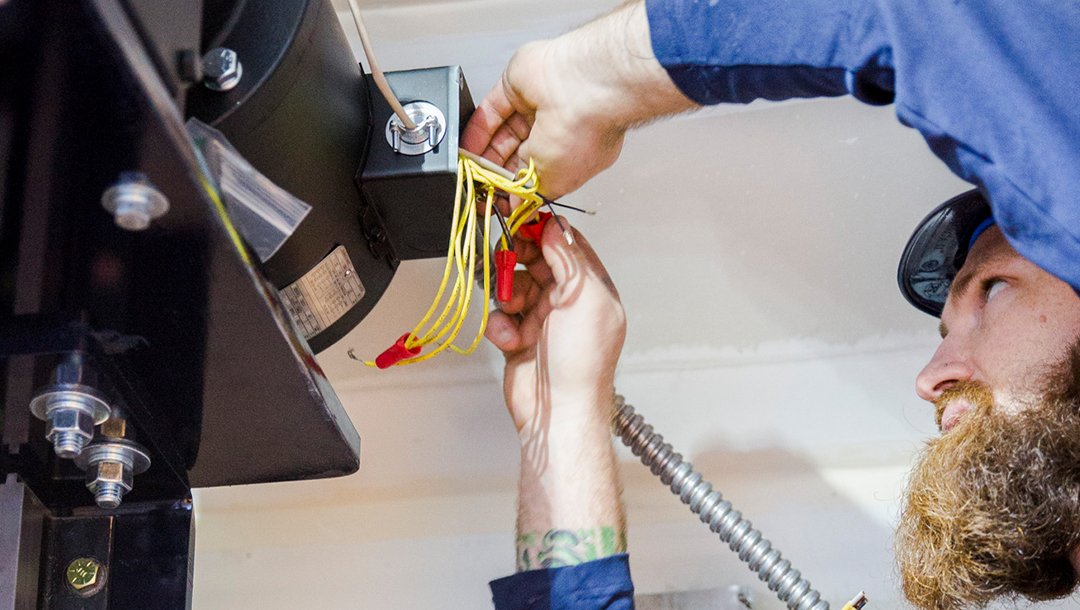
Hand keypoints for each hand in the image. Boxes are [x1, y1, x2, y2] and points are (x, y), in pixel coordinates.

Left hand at [461, 40, 625, 198]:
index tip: (498, 206)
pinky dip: (476, 132)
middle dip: (496, 175)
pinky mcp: (514, 87)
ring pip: (501, 135)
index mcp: (572, 155)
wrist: (583, 86)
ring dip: (483, 155)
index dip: (514, 192)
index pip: (535, 177)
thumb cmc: (584, 131)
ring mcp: (534, 107)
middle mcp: (554, 131)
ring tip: (467, 173)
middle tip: (479, 190)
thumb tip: (519, 209)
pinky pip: (490, 112)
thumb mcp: (556, 180)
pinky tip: (465, 149)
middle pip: (515, 157)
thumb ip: (532, 194)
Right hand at [486, 218, 625, 435]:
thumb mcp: (585, 299)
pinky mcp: (518, 339)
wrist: (557, 412)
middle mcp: (569, 302)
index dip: (542, 229)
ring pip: (512, 287)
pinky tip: (507, 338)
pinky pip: (500, 317)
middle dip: (516, 260)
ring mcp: (542, 320)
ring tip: (511, 311)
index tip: (519, 217)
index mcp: (592, 289)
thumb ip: (570, 258)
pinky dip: (499, 325)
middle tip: (502, 256)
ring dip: (506, 295)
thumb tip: (555, 226)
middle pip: (535, 262)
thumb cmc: (581, 363)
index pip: (567, 245)